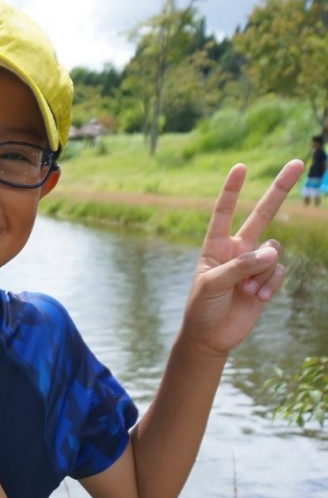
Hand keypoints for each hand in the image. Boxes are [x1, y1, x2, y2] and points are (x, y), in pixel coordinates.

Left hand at [181, 159, 303, 355]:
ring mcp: (254, 264)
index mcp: (216, 245)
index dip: (232, 190)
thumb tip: (272, 252)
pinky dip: (270, 284)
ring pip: (274, 252)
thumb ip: (240, 266)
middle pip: (262, 214)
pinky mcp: (267, 280)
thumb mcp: (213, 285)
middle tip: (295, 162)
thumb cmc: (202, 307)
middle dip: (278, 189)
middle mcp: (237, 249)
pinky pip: (279, 271)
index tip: (240, 167)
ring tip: (246, 291)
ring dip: (263, 271)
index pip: (224, 212)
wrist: (210, 336)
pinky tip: (256, 297)